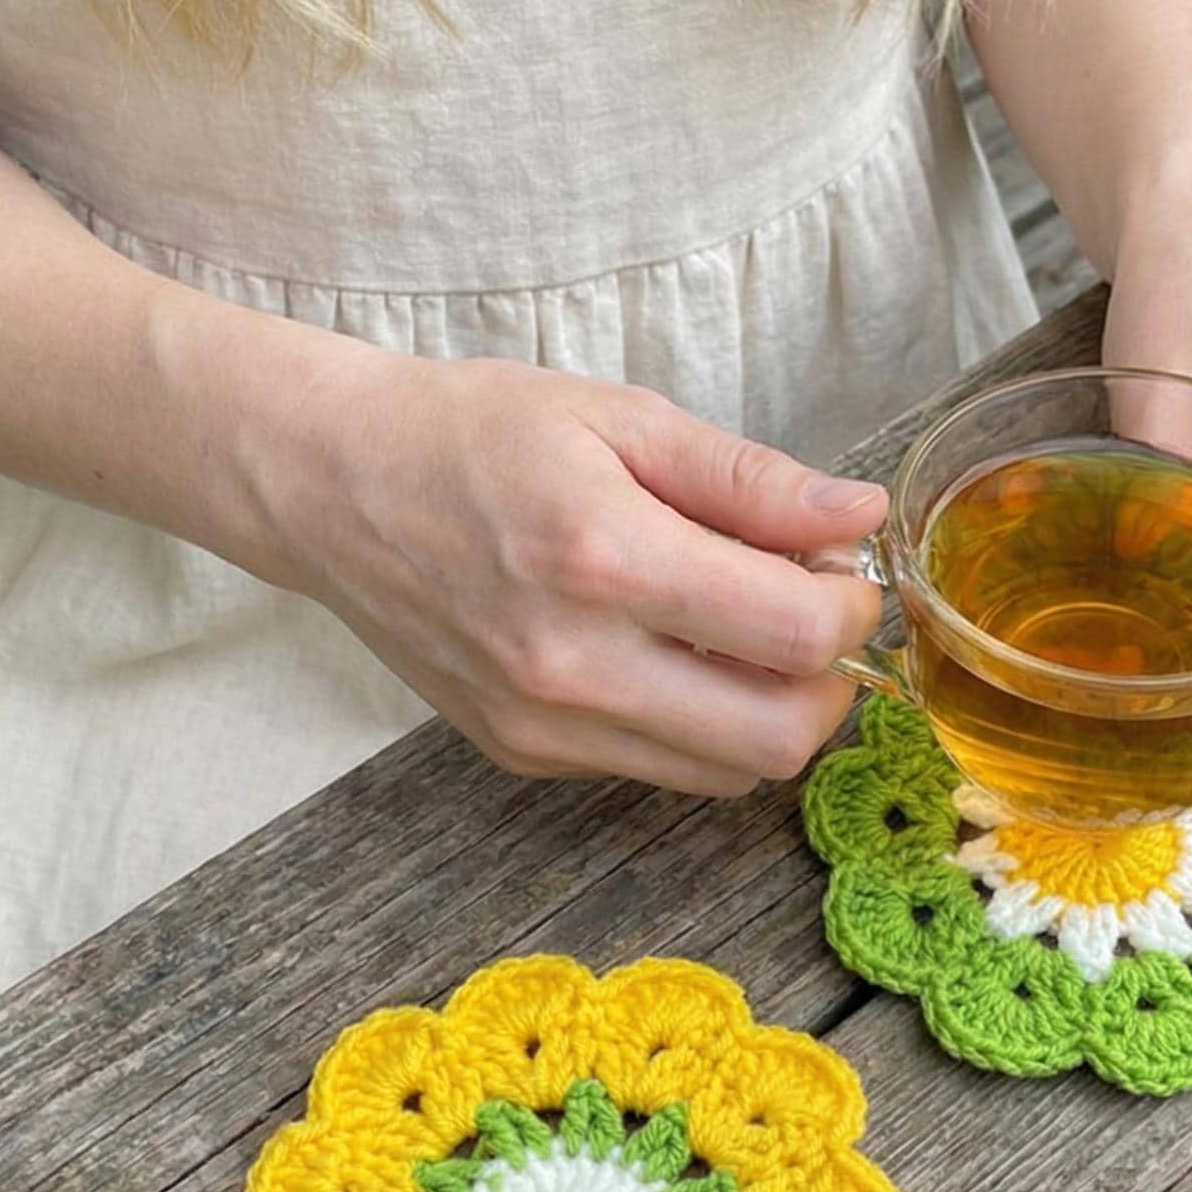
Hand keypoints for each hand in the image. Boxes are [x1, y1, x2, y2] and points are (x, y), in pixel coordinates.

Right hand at [247, 348, 886, 794]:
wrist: (332, 487)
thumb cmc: (476, 433)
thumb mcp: (622, 417)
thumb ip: (750, 480)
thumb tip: (859, 516)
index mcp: (604, 558)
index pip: (795, 636)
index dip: (853, 606)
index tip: (840, 566)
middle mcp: (572, 664)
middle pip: (777, 741)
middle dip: (829, 684)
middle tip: (810, 616)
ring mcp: (544, 725)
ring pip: (727, 774)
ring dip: (769, 714)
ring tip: (741, 632)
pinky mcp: (524, 754)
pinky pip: (659, 768)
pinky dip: (697, 724)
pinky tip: (668, 651)